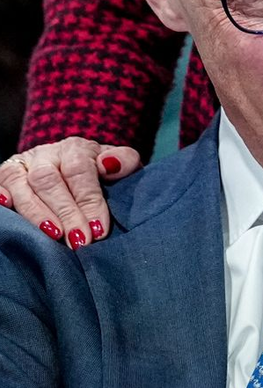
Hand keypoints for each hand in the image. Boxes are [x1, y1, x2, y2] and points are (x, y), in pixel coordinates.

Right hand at [0, 139, 140, 248]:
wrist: (67, 165)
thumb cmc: (96, 173)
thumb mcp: (115, 164)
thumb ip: (123, 161)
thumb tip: (111, 164)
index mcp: (75, 148)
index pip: (80, 170)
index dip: (89, 200)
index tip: (99, 229)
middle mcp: (46, 155)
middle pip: (50, 180)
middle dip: (66, 213)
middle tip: (79, 240)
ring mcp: (22, 166)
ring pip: (23, 185)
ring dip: (37, 213)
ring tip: (54, 236)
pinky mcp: (4, 177)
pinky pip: (0, 185)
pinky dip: (2, 198)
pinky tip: (8, 209)